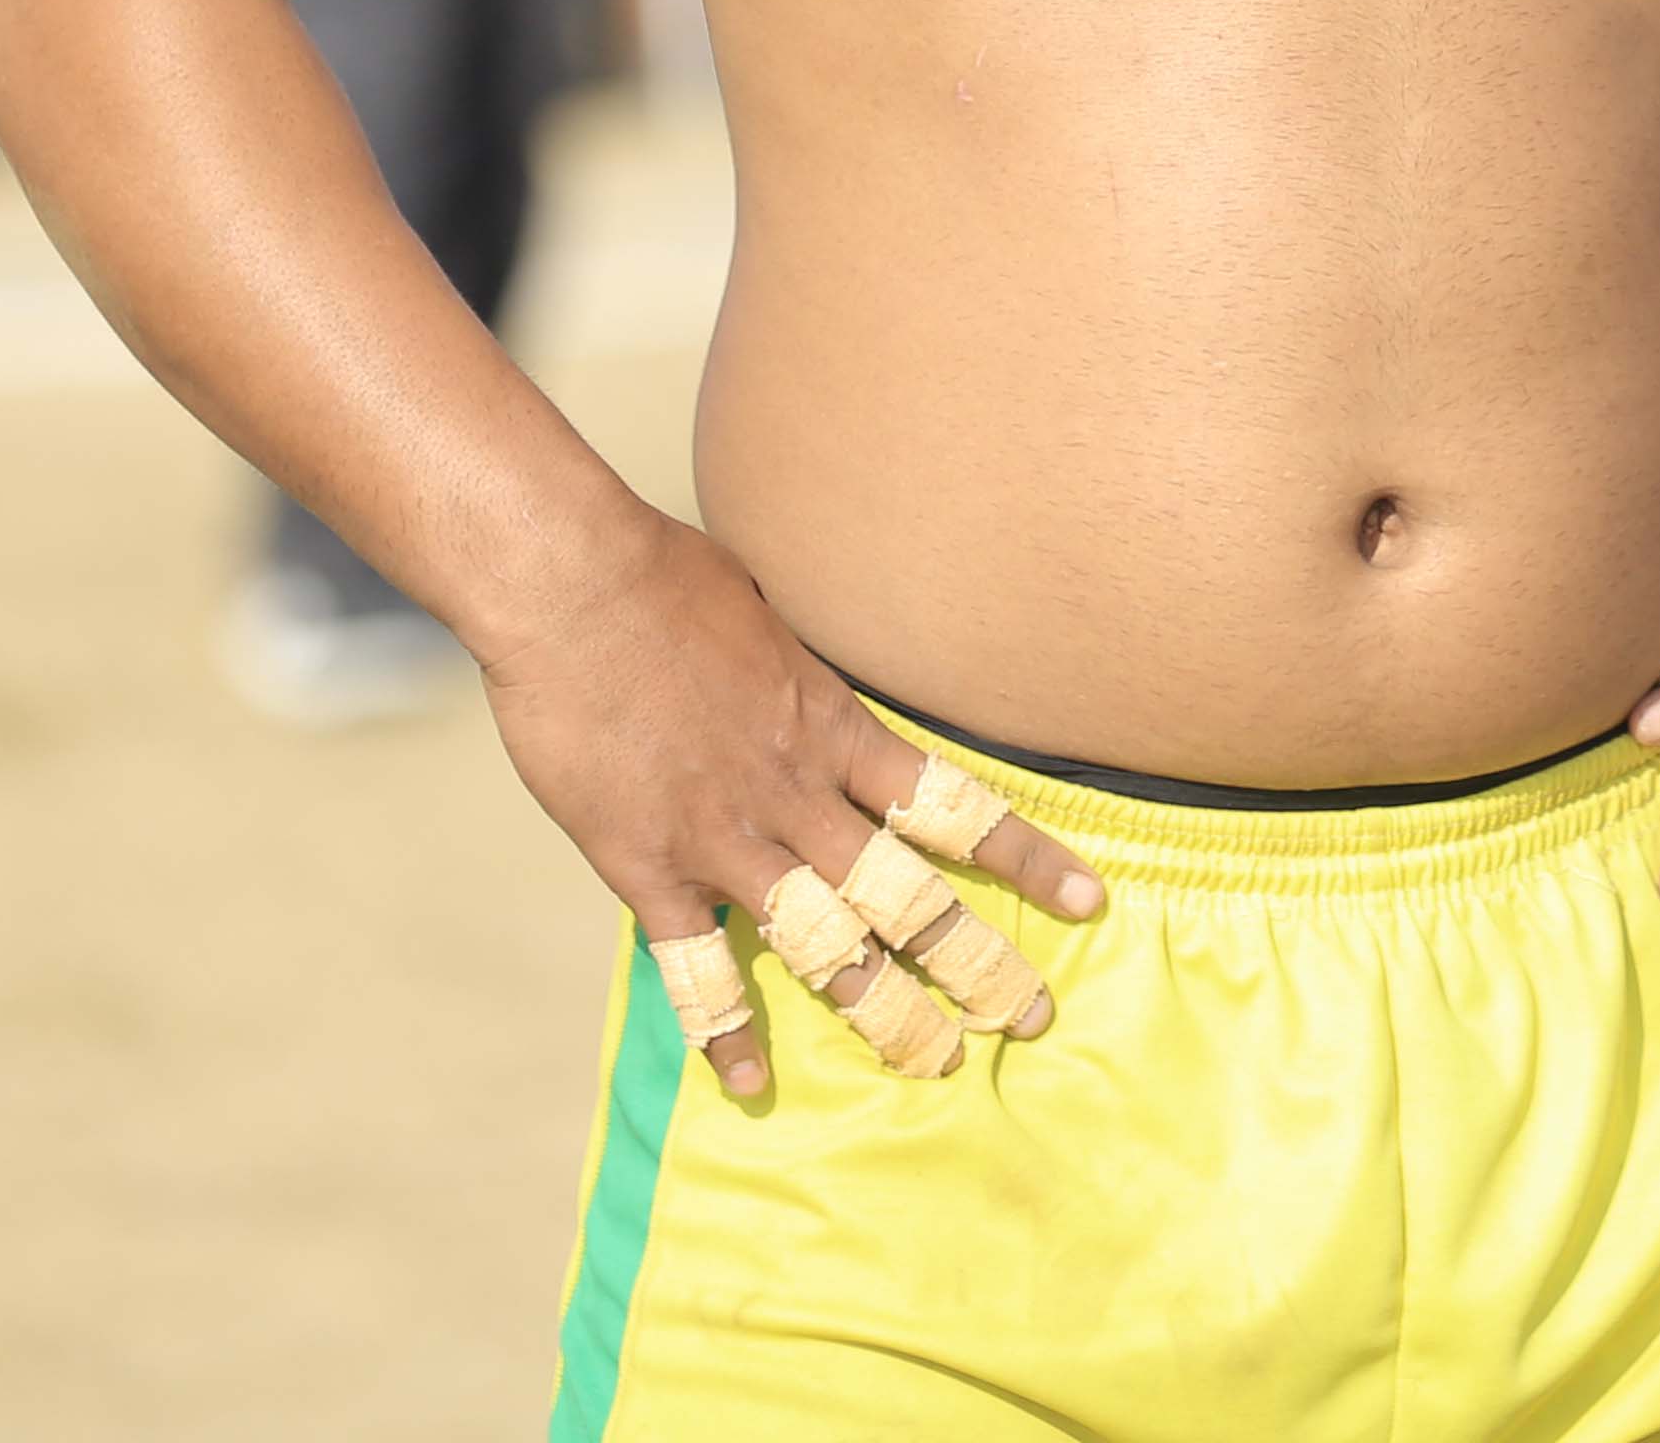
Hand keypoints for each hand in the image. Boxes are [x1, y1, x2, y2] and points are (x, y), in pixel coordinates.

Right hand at [478, 507, 1105, 1099]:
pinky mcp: (648, 867)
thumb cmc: (668, 578)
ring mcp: (725, 837)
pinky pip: (695, 966)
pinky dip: (724, 1029)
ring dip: (884, 1009)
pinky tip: (749, 1081)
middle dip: (976, 962)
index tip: (1086, 899)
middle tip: (1028, 1014)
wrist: (574, 586)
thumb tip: (822, 688)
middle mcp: (797, 793)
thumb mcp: (773, 617)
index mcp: (833, 727)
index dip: (1024, 856)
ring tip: (933, 1063)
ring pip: (826, 944)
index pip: (953, 805)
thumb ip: (805, 680)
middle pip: (907, 897)